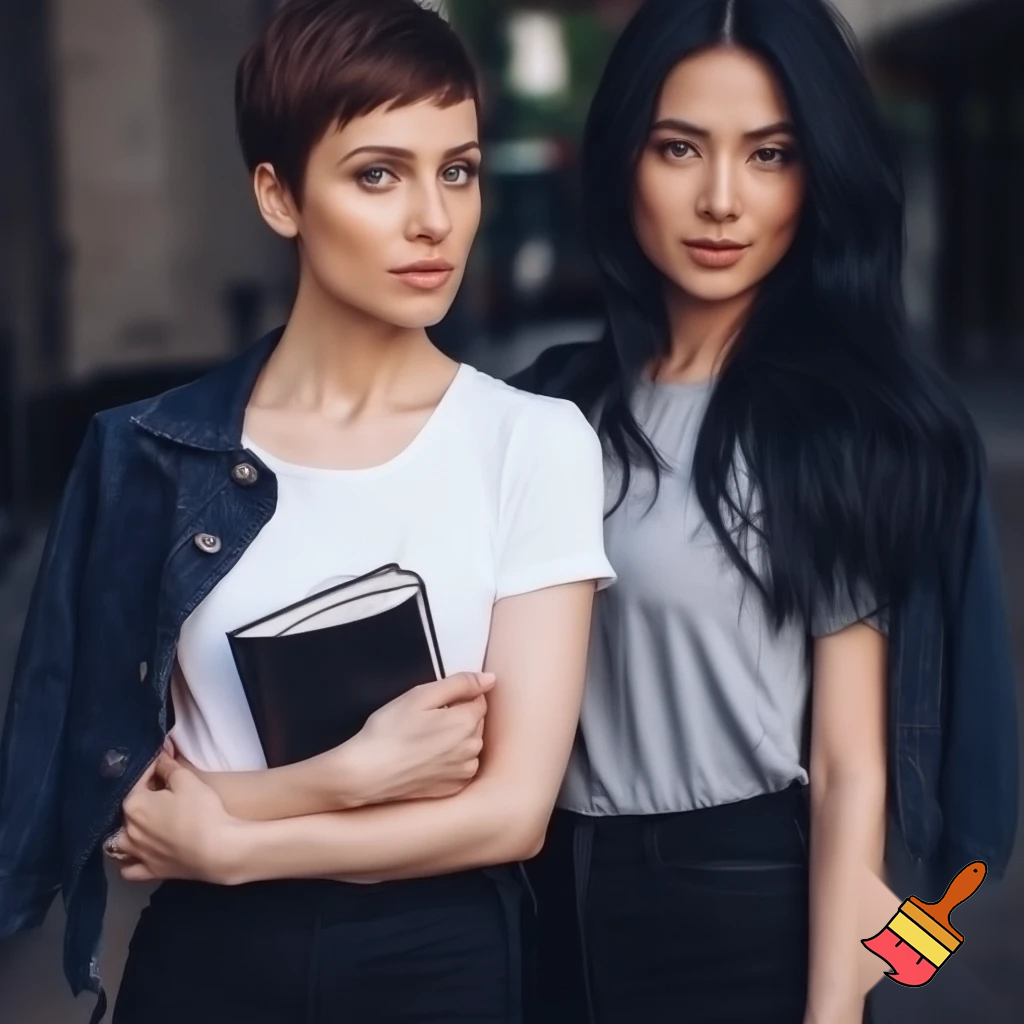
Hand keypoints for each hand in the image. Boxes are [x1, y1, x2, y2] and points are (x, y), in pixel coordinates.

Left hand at [110, 753, 246, 884]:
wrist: (217, 850)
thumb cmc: (201, 811)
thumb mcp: (188, 780)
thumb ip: (169, 766)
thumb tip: (159, 756)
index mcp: (134, 805)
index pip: (137, 780)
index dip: (152, 770)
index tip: (165, 764)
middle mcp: (127, 831)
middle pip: (128, 809)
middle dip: (141, 797)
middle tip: (162, 791)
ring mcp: (136, 854)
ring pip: (117, 843)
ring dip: (124, 832)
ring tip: (140, 825)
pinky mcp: (149, 872)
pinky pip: (128, 868)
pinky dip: (128, 861)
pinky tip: (137, 855)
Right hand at [338, 671, 495, 805]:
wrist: (366, 774)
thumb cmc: (389, 731)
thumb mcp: (421, 695)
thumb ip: (460, 683)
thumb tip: (490, 679)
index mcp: (467, 722)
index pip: (478, 699)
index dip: (455, 697)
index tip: (433, 704)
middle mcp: (472, 749)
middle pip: (475, 721)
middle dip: (457, 716)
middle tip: (424, 721)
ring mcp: (464, 772)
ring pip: (469, 744)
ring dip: (455, 738)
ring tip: (423, 741)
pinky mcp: (453, 788)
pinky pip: (461, 766)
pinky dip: (450, 760)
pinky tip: (426, 758)